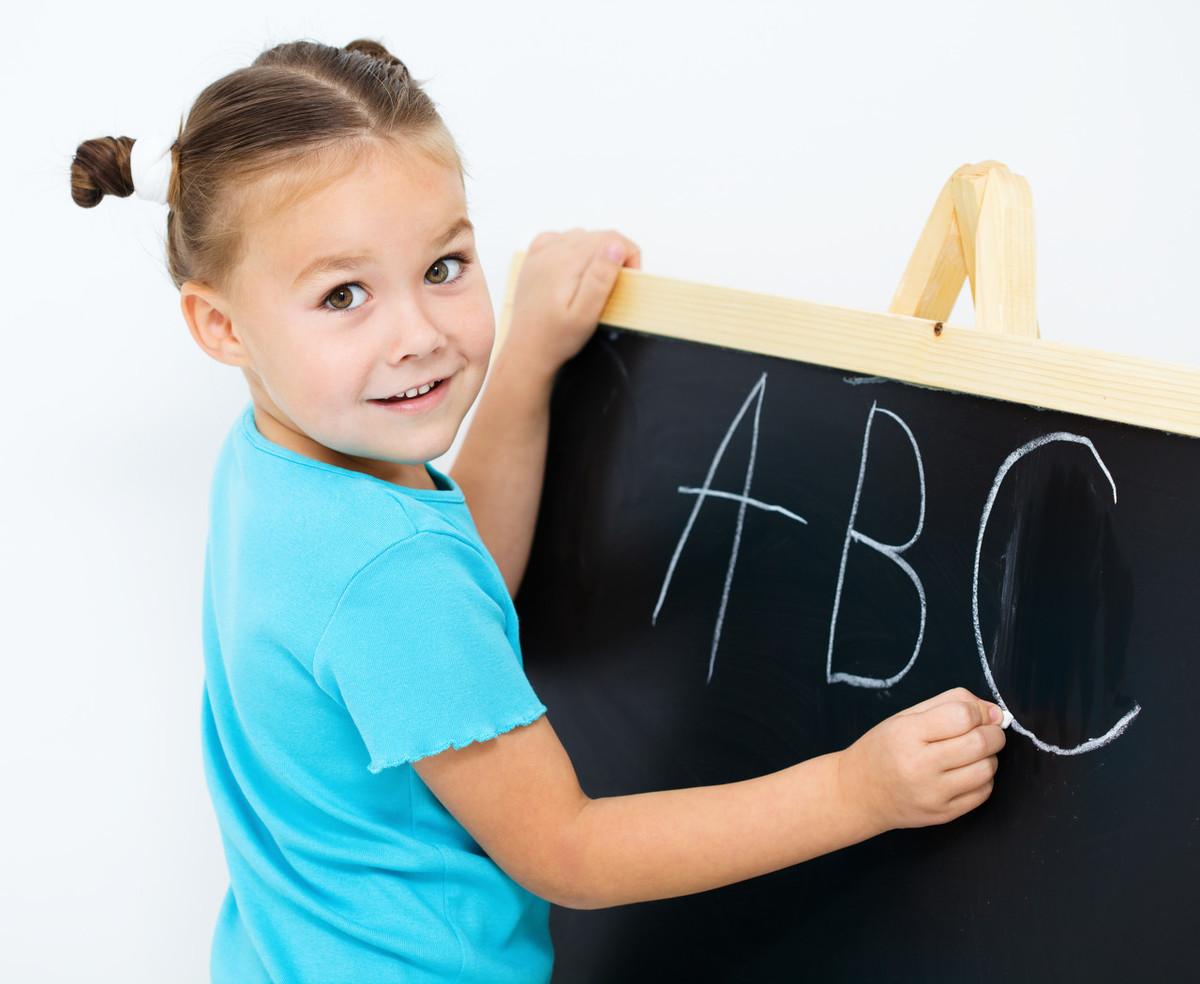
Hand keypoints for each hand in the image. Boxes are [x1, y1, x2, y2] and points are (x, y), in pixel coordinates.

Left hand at [504, 228, 641, 379]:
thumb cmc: (557, 338)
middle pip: (597, 236)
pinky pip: (558, 239)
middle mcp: (552, 252)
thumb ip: (601, 278)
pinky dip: (572, 248)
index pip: (611, 238)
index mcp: (567, 262)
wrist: (526, 350)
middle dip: (615, 255)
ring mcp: (540, 254)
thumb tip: (615, 246)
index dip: (629, 256)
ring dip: (595, 253)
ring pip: (580, 236)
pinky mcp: (534, 261)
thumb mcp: (586, 315)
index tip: (629, 279)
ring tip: (595, 282)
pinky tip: (574, 268)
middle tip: (614, 287)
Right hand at [835, 687, 1006, 831]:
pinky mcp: (943, 814)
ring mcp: (933, 794)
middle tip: (987, 731)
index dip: (981, 711)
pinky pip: (983, 792)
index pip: (961, 716)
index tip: (982, 713)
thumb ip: (948, 704)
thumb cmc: (882, 749)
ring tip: (974, 753)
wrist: (859, 793)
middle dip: (993, 733)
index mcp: (907, 734)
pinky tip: (967, 772)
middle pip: (979, 743)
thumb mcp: (905, 716)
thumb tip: (994, 711)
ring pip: (986, 769)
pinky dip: (983, 778)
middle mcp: (920, 766)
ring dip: (990, 757)